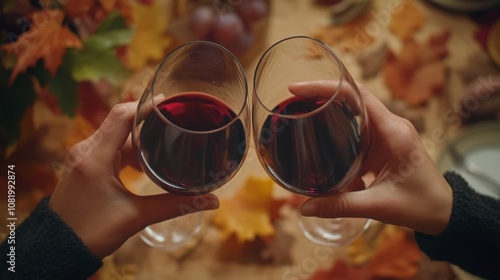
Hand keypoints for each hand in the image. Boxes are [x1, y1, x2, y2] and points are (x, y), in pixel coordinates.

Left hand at [49, 101, 218, 258]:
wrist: (59, 249)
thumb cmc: (91, 233)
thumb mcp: (136, 216)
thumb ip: (174, 205)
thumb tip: (211, 200)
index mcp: (95, 158)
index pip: (121, 116)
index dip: (145, 106)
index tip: (168, 103)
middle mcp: (85, 151)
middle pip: (120, 124)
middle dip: (148, 124)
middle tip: (174, 124)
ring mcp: (82, 158)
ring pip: (115, 136)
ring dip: (139, 139)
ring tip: (164, 144)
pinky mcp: (84, 166)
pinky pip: (109, 148)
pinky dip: (128, 151)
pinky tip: (145, 162)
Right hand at [292, 81, 452, 235]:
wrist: (444, 212)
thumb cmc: (420, 205)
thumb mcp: (379, 205)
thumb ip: (341, 205)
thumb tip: (305, 208)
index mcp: (395, 132)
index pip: (358, 96)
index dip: (327, 88)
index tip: (299, 89)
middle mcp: (391, 126)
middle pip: (352, 99)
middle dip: (322, 96)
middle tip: (293, 100)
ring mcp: (388, 134)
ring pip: (354, 114)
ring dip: (329, 113)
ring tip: (301, 115)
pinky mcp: (384, 145)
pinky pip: (357, 131)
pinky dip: (338, 132)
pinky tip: (320, 140)